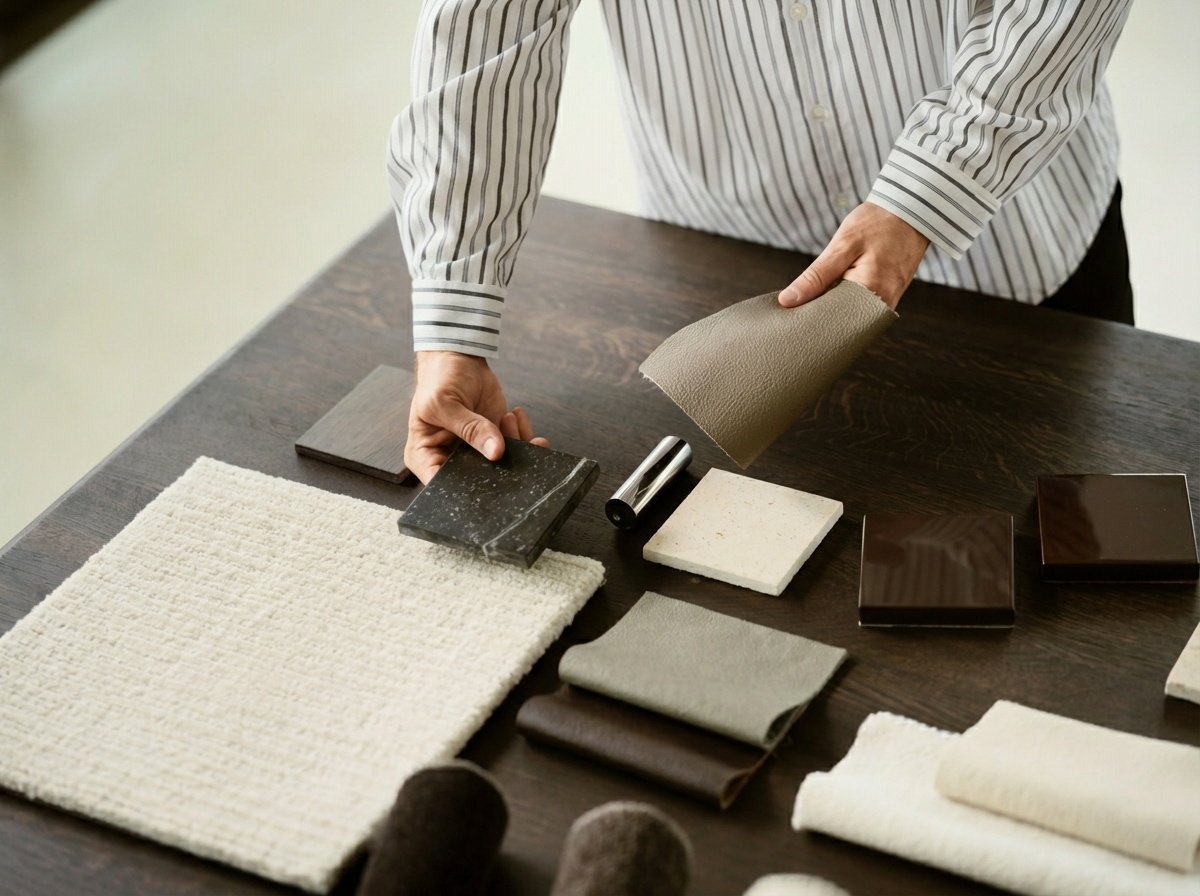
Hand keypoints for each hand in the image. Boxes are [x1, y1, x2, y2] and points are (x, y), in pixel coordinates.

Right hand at [405, 351, 547, 482]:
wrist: (460, 359)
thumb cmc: (439, 379)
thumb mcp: (444, 402)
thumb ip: (470, 428)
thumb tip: (495, 451)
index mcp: (425, 456)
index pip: (440, 484)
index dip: (463, 489)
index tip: (485, 472)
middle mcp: (451, 460)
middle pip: (476, 481)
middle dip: (497, 469)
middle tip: (508, 449)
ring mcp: (476, 452)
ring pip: (502, 467)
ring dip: (515, 448)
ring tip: (508, 418)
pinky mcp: (497, 441)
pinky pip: (517, 451)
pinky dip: (524, 438)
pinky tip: (516, 416)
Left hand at [778, 202, 929, 309]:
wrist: (912, 210)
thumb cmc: (878, 223)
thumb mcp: (842, 245)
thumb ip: (815, 276)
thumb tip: (788, 300)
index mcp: (871, 293)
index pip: (831, 321)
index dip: (808, 319)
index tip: (789, 317)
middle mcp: (882, 305)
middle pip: (841, 323)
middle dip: (818, 317)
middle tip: (794, 311)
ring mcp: (887, 302)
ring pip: (850, 316)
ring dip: (831, 309)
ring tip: (810, 302)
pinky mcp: (888, 296)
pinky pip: (860, 308)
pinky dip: (844, 302)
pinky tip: (830, 295)